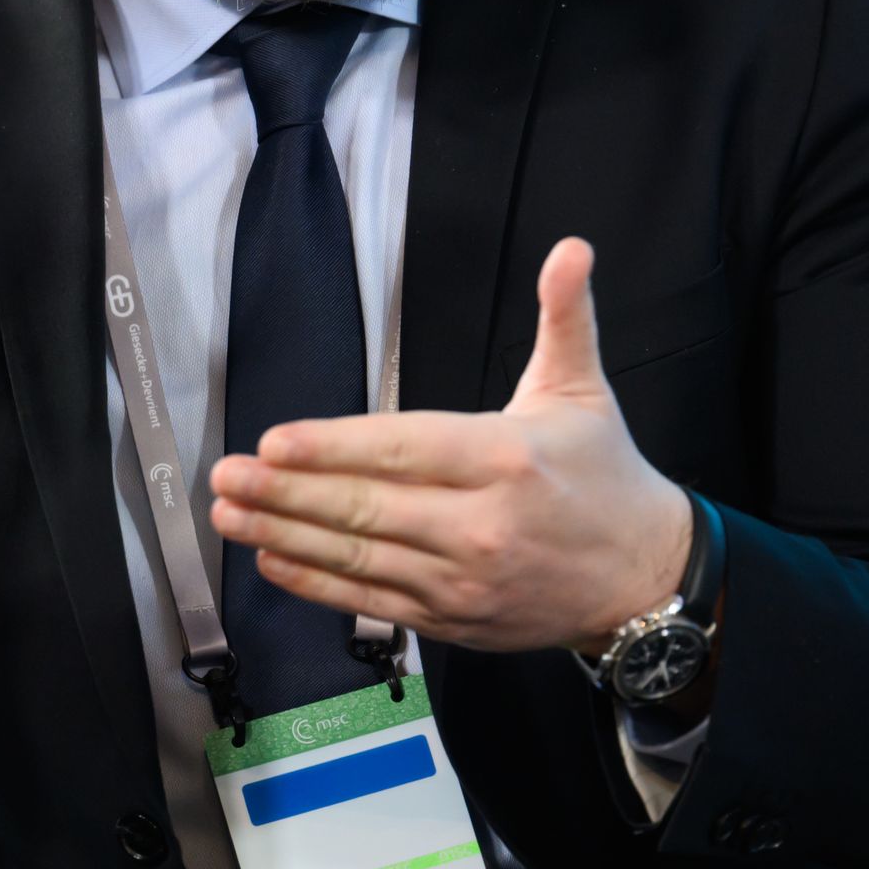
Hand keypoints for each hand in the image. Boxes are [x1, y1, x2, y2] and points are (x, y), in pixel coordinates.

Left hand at [208, 237, 697, 655]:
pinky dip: (318, 585)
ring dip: (285, 536)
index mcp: (507, 458)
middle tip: (226, 477)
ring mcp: (464, 580)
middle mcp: (482, 525)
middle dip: (286, 493)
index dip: (333, 447)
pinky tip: (273, 561)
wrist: (642, 577)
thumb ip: (564, 315)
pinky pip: (373, 602)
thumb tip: (571, 249)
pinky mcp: (453, 619)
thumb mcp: (583, 388)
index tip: (273, 441)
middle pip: (367, 509)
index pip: (403, 450)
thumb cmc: (604, 477)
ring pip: (361, 559)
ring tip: (229, 514)